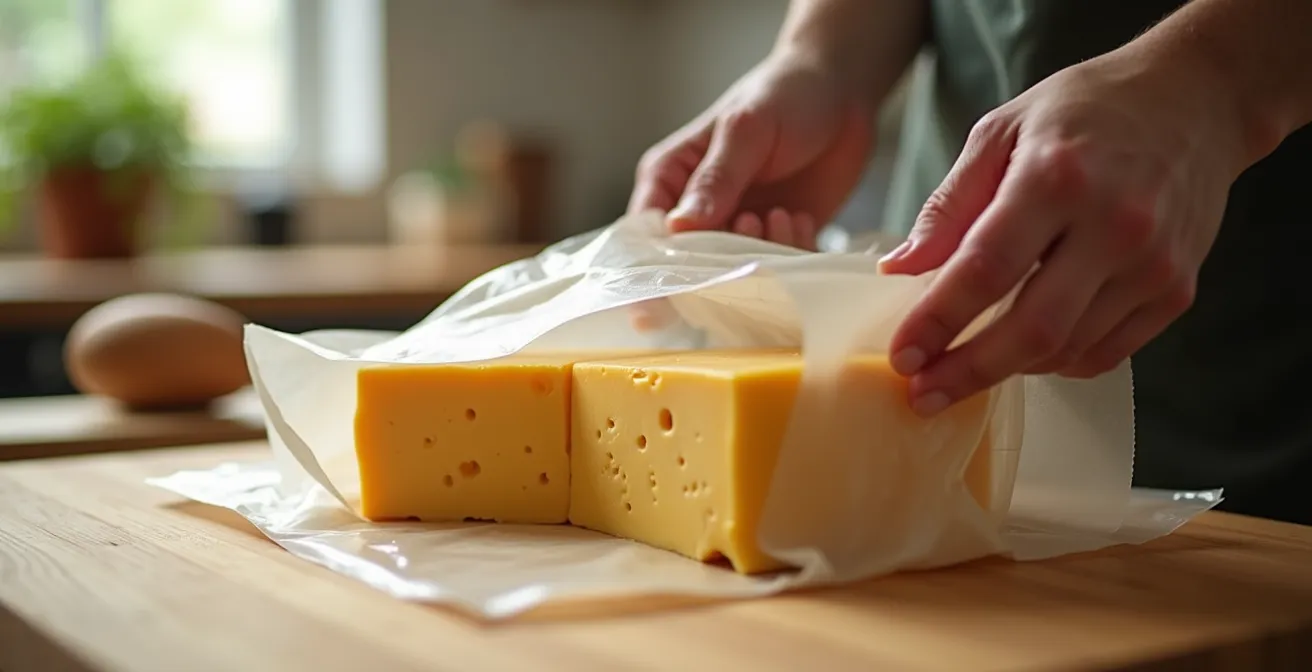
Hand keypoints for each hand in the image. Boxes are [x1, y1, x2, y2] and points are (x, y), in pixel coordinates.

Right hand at [626, 49, 873, 331]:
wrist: (842, 90)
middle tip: (743, 247)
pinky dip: (790, 253)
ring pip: (734, 274)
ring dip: (758, 257)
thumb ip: (715, 180)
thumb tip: (678, 230)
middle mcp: (697, 211)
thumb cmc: (782, 95)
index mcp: (669, 179)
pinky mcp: (778, 239)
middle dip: (713, 270)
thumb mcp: (744, 131)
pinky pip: (778, 269)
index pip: (644, 237)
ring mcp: (738, 228)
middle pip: (686, 267)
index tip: (652, 313)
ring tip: (775, 216)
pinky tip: (797, 218)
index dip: (646, 276)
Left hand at [878, 48, 1249, 416]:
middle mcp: (1113, 225)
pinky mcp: (1177, 290)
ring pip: (1066, 349)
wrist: (1195, 100)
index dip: (938, 321)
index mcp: (1056, 177)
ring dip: (1007, 369)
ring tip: (964, 366)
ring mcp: (1152, 264)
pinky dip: (1056, 362)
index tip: (902, 356)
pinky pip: (1105, 352)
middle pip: (1032, 328)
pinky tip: (1024, 351)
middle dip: (968, 371)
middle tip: (923, 394)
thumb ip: (949, 205)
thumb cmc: (1084, 111)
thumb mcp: (1001, 131)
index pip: (984, 269)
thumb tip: (899, 268)